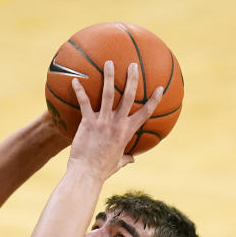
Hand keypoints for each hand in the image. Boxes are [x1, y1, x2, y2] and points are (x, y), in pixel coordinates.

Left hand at [68, 61, 162, 179]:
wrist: (86, 173)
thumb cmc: (101, 170)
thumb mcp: (117, 163)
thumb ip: (126, 158)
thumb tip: (132, 159)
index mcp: (127, 132)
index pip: (145, 113)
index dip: (154, 100)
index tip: (160, 88)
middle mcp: (117, 123)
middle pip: (129, 96)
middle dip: (132, 79)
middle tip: (132, 65)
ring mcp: (103, 121)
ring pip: (108, 94)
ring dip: (109, 77)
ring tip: (108, 63)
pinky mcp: (88, 123)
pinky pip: (84, 103)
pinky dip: (79, 91)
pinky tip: (75, 81)